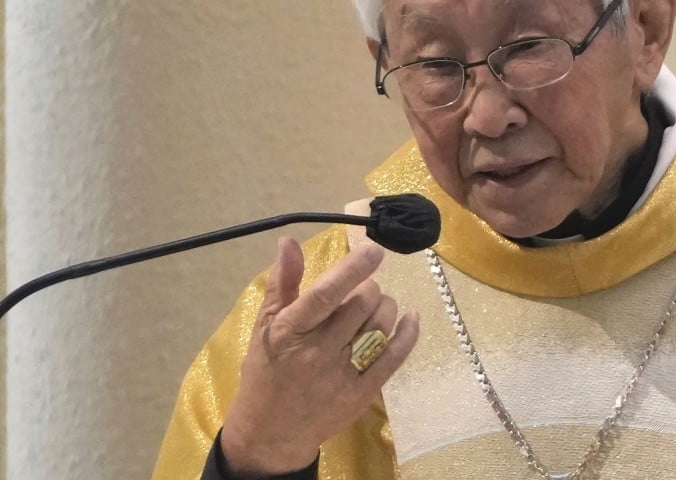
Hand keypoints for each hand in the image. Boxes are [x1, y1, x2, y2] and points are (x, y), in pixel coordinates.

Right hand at [221, 237, 418, 474]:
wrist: (270, 434)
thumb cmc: (266, 373)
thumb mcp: (265, 327)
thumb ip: (283, 283)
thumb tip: (289, 242)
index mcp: (289, 331)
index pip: (326, 294)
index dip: (353, 269)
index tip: (374, 251)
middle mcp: (317, 352)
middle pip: (361, 304)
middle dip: (369, 288)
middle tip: (363, 291)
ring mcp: (341, 375)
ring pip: (380, 325)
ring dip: (386, 306)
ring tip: (377, 306)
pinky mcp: (362, 394)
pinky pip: (394, 357)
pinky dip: (407, 333)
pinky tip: (410, 319)